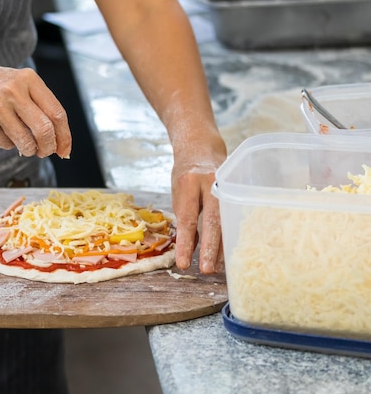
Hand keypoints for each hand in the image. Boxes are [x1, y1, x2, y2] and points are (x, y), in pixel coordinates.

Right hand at [0, 63, 71, 157]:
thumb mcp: (21, 85)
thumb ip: (41, 108)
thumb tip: (61, 146)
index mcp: (29, 79)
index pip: (57, 114)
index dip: (64, 137)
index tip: (65, 150)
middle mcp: (13, 90)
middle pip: (44, 130)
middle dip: (48, 148)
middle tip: (45, 152)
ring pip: (26, 142)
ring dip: (29, 150)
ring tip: (25, 146)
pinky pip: (6, 144)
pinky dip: (9, 144)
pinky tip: (1, 132)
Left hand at [171, 137, 226, 273]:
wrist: (200, 147)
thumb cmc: (186, 175)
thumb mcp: (178, 193)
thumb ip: (185, 217)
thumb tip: (189, 249)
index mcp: (189, 182)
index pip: (187, 218)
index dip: (186, 243)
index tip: (184, 264)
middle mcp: (210, 182)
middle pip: (213, 220)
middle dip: (210, 248)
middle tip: (207, 270)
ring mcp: (228, 184)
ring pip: (228, 219)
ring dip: (223, 245)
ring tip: (219, 266)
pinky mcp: (238, 188)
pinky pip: (236, 215)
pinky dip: (232, 233)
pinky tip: (230, 250)